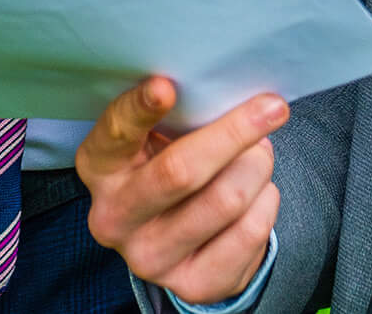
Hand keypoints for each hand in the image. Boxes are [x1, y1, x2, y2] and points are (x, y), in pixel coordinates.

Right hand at [79, 75, 284, 304]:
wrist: (173, 234)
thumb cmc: (167, 162)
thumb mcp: (156, 134)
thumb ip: (177, 112)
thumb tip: (228, 92)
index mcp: (100, 167)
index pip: (117, 133)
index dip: (140, 108)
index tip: (166, 86)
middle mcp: (114, 218)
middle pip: (180, 172)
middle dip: (234, 133)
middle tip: (272, 107)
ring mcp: (149, 258)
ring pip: (225, 200)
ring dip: (257, 166)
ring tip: (259, 153)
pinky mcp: (190, 284)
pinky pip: (249, 233)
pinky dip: (266, 201)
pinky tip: (259, 191)